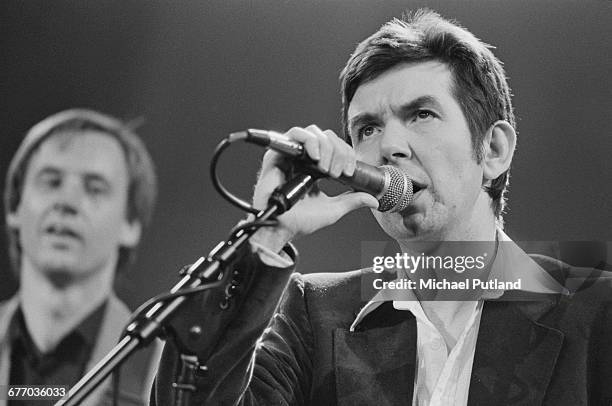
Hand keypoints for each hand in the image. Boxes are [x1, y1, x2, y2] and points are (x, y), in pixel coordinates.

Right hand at [250, 125, 377, 251]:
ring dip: (326, 147)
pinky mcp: (277, 154)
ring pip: (314, 132)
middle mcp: (304, 158)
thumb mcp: (333, 209)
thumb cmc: (300, 221)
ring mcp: (291, 155)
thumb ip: (352, 201)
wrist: (281, 228)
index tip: (349, 172)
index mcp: (316, 167)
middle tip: (337, 173)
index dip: (347, 154)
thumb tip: (374, 200)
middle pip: (327, 137)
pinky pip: (294, 134)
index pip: (337, 147)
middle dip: (339, 152)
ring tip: (325, 168)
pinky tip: (316, 158)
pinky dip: (309, 141)